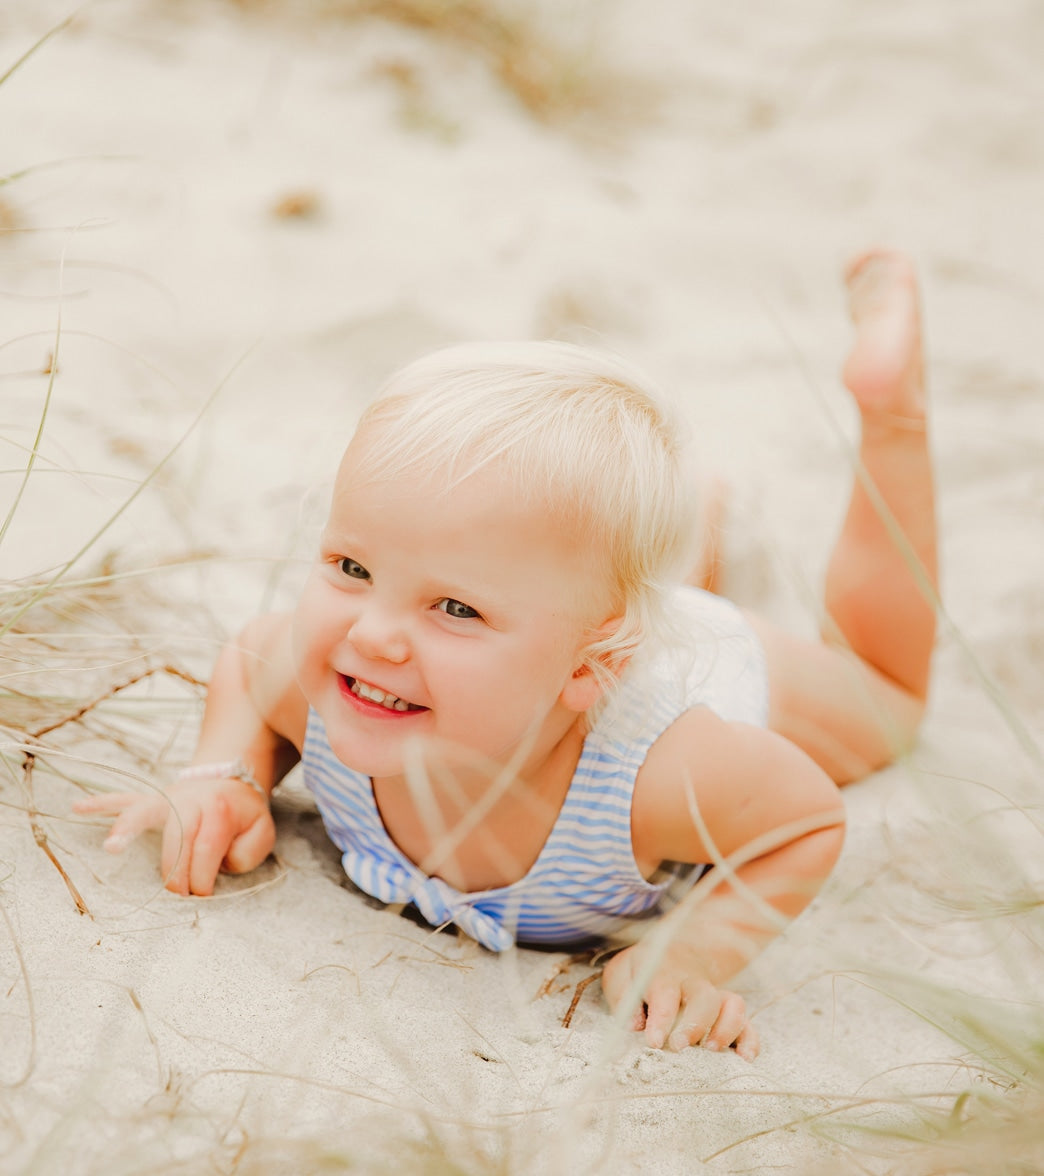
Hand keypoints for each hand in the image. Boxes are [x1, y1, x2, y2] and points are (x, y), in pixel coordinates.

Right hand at [73, 776, 275, 895]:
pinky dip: (102, 803)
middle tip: (180, 895)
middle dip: (177, 872)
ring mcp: (168, 798)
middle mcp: (190, 800)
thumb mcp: (261, 833)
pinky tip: (78, 807)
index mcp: (220, 809)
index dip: (203, 877)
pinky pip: (124, 799)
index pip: (206, 848)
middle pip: (177, 838)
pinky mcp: (153, 800)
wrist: (233, 779)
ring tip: (111, 847)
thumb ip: (247, 852)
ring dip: (128, 830)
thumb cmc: (243, 815)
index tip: (204, 895)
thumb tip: (221, 865)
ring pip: (146, 812)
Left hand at [601, 942, 758, 1058]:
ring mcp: (715, 996)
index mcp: (664, 973)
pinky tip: (745, 1058)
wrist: (673, 952)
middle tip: (680, 1047)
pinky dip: (751, 1040)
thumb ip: (624, 995)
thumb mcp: (622, 973)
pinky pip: (747, 1022)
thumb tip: (634, 1025)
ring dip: (727, 1029)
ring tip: (712, 1051)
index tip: (654, 1041)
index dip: (661, 1018)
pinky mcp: (730, 1011)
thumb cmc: (642, 971)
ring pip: (732, 1005)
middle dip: (695, 1024)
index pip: (665, 992)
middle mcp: (694, 984)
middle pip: (704, 998)